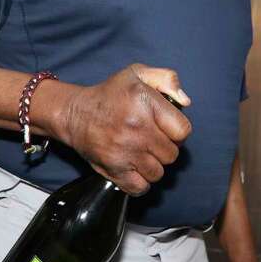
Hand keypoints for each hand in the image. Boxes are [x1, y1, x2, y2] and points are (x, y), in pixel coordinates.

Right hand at [56, 64, 190, 194]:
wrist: (75, 114)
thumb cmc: (109, 95)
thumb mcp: (137, 74)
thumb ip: (166, 78)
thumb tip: (185, 101)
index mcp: (145, 103)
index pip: (182, 131)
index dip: (177, 132)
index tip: (166, 129)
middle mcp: (137, 129)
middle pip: (172, 155)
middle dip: (165, 148)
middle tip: (151, 140)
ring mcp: (125, 152)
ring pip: (158, 173)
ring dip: (152, 165)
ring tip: (141, 153)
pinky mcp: (114, 170)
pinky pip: (140, 187)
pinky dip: (140, 182)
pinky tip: (134, 168)